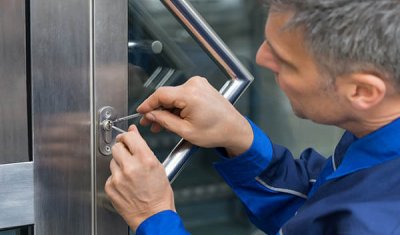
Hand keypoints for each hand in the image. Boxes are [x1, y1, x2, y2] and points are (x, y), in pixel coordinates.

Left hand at [105, 125, 174, 229]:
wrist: (153, 217)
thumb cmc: (159, 195)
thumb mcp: (158, 167)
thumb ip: (144, 149)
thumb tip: (133, 134)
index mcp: (145, 159)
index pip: (129, 137)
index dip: (128, 135)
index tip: (127, 136)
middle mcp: (130, 167)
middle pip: (117, 146)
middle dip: (122, 149)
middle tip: (128, 155)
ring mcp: (118, 178)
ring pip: (112, 161)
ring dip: (120, 164)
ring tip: (130, 174)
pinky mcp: (110, 187)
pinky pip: (110, 175)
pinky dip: (116, 177)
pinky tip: (126, 184)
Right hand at [137, 76, 252, 155]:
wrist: (235, 129)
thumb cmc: (216, 132)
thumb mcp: (186, 131)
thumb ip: (165, 121)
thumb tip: (150, 115)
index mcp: (190, 95)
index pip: (160, 94)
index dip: (148, 104)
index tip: (140, 112)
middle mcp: (194, 85)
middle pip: (167, 95)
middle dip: (157, 110)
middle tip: (149, 123)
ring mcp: (199, 84)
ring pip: (174, 96)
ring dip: (166, 109)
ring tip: (160, 124)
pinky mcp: (202, 87)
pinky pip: (183, 95)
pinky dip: (176, 106)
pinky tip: (172, 118)